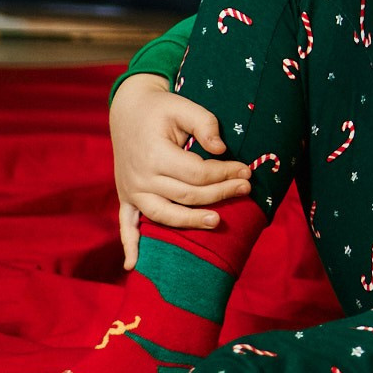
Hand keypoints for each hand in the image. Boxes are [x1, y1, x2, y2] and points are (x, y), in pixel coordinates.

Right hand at [109, 74, 251, 269]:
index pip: (197, 173)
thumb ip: (205, 124)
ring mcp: (131, 190)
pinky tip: (134, 266)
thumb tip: (222, 149)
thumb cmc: (162, 109)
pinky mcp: (126, 197)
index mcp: (154, 154)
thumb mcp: (184, 106)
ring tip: (218, 222)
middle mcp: (140, 177)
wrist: (128, 110)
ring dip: (191, 222)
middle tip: (246, 190)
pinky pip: (126, 225)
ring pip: (164, 215)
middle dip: (220, 194)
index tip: (246, 171)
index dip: (225, 174)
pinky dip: (130, 246)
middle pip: (187, 195)